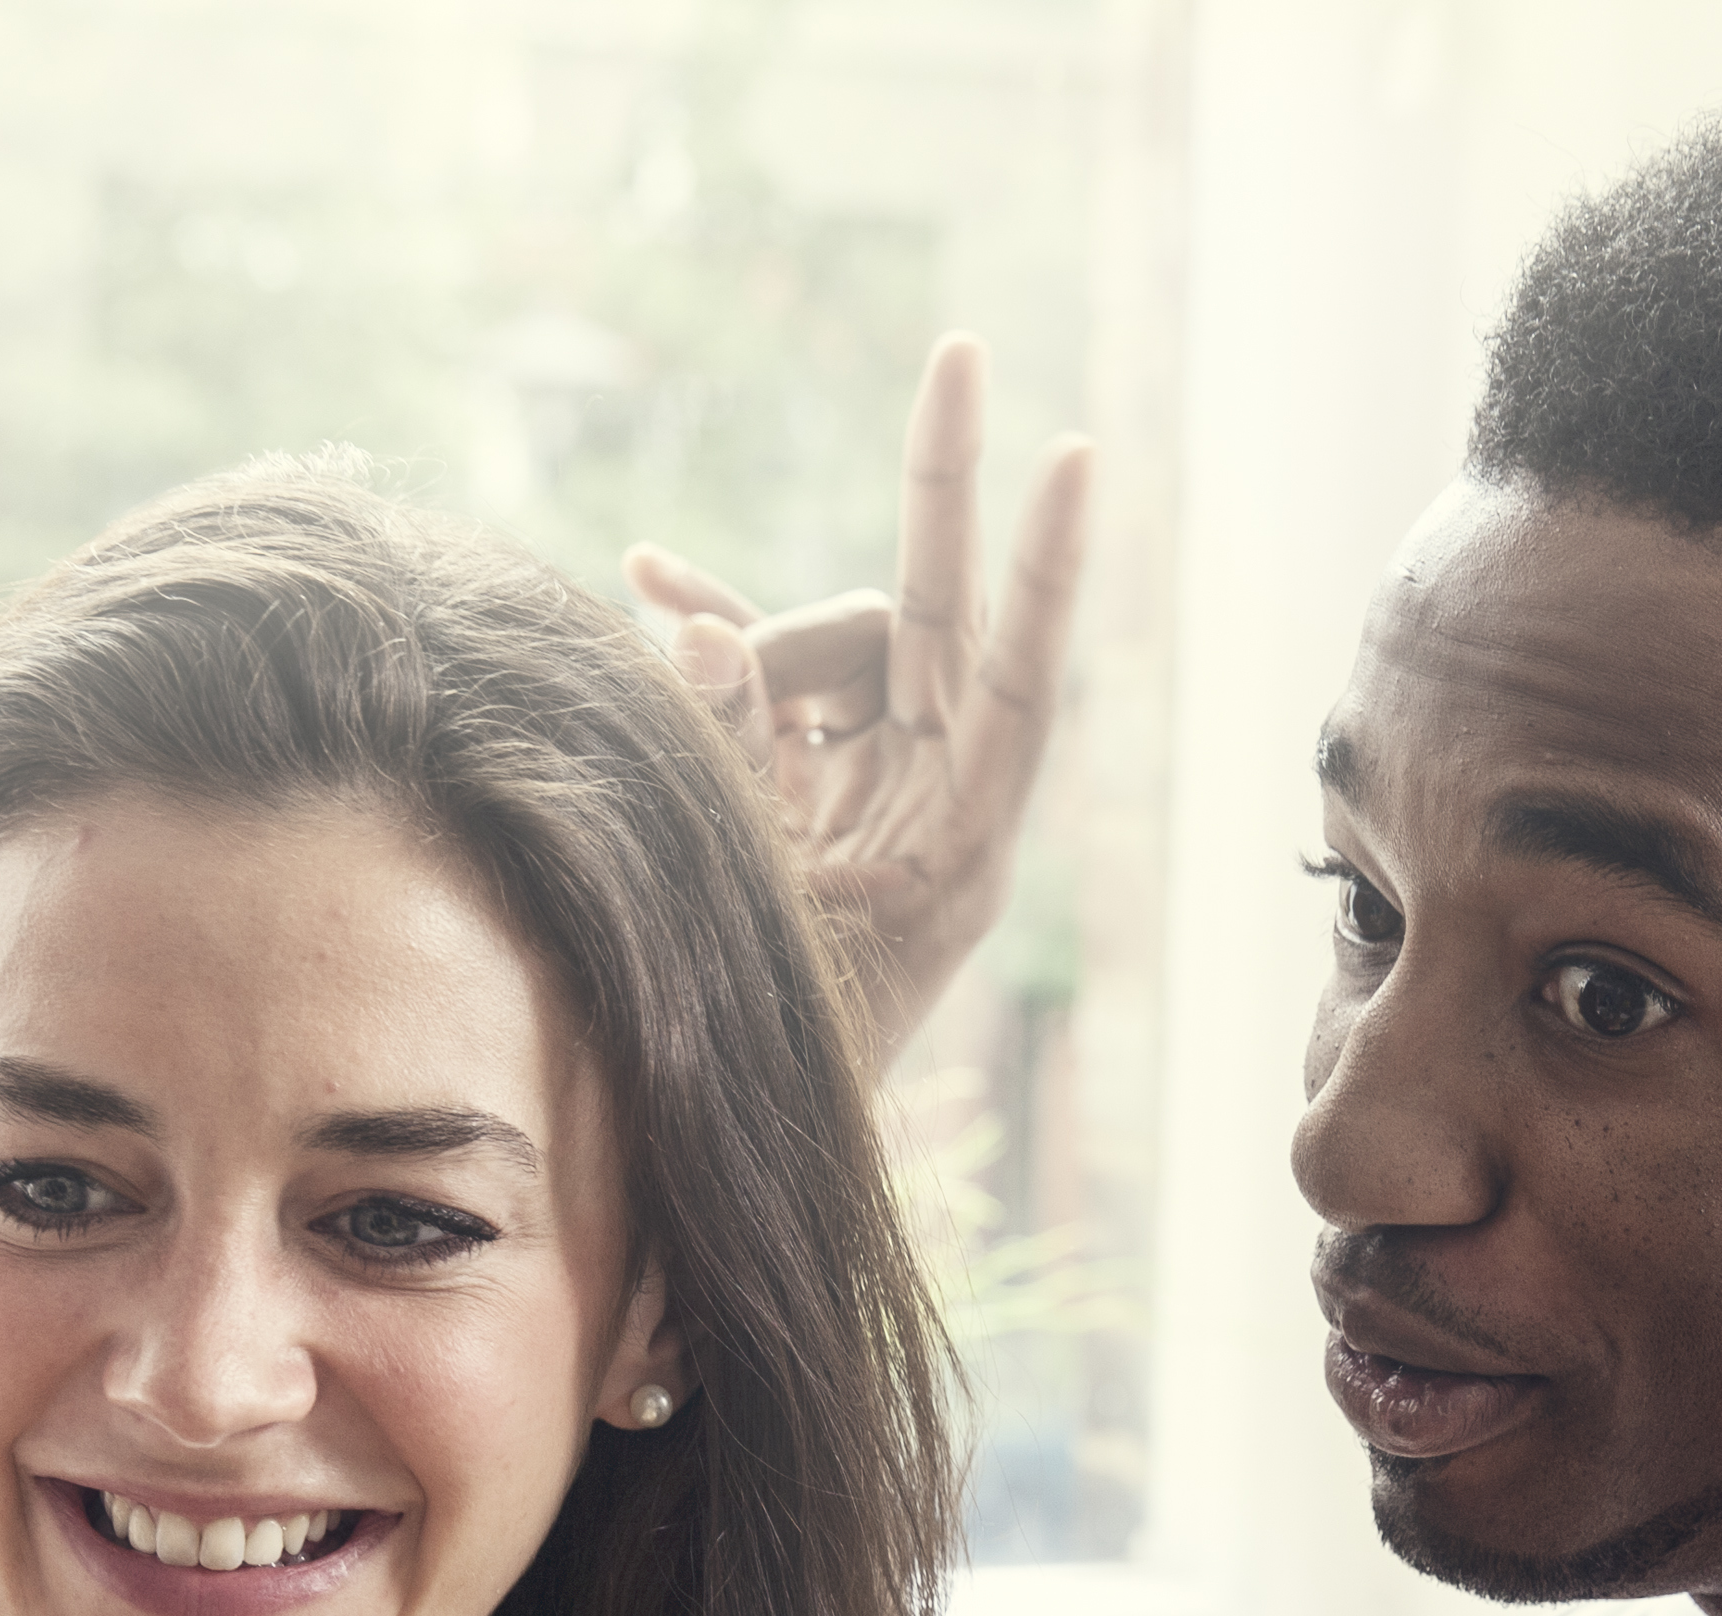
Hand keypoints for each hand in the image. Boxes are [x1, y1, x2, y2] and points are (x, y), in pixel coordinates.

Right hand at [629, 331, 1091, 1072]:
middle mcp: (929, 802)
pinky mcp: (804, 787)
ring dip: (741, 632)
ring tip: (649, 621)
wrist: (726, 1157)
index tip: (1072, 458)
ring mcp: (867, 787)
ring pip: (819, 649)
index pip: (1018, 681)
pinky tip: (649, 581)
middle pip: (925, 620)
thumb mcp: (746, 911)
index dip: (1041, 571)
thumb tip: (696, 617)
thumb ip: (724, 763)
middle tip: (961, 352)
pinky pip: (763, 685)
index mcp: (958, 848)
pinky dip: (712, 643)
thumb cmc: (762, 1070)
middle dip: (938, 489)